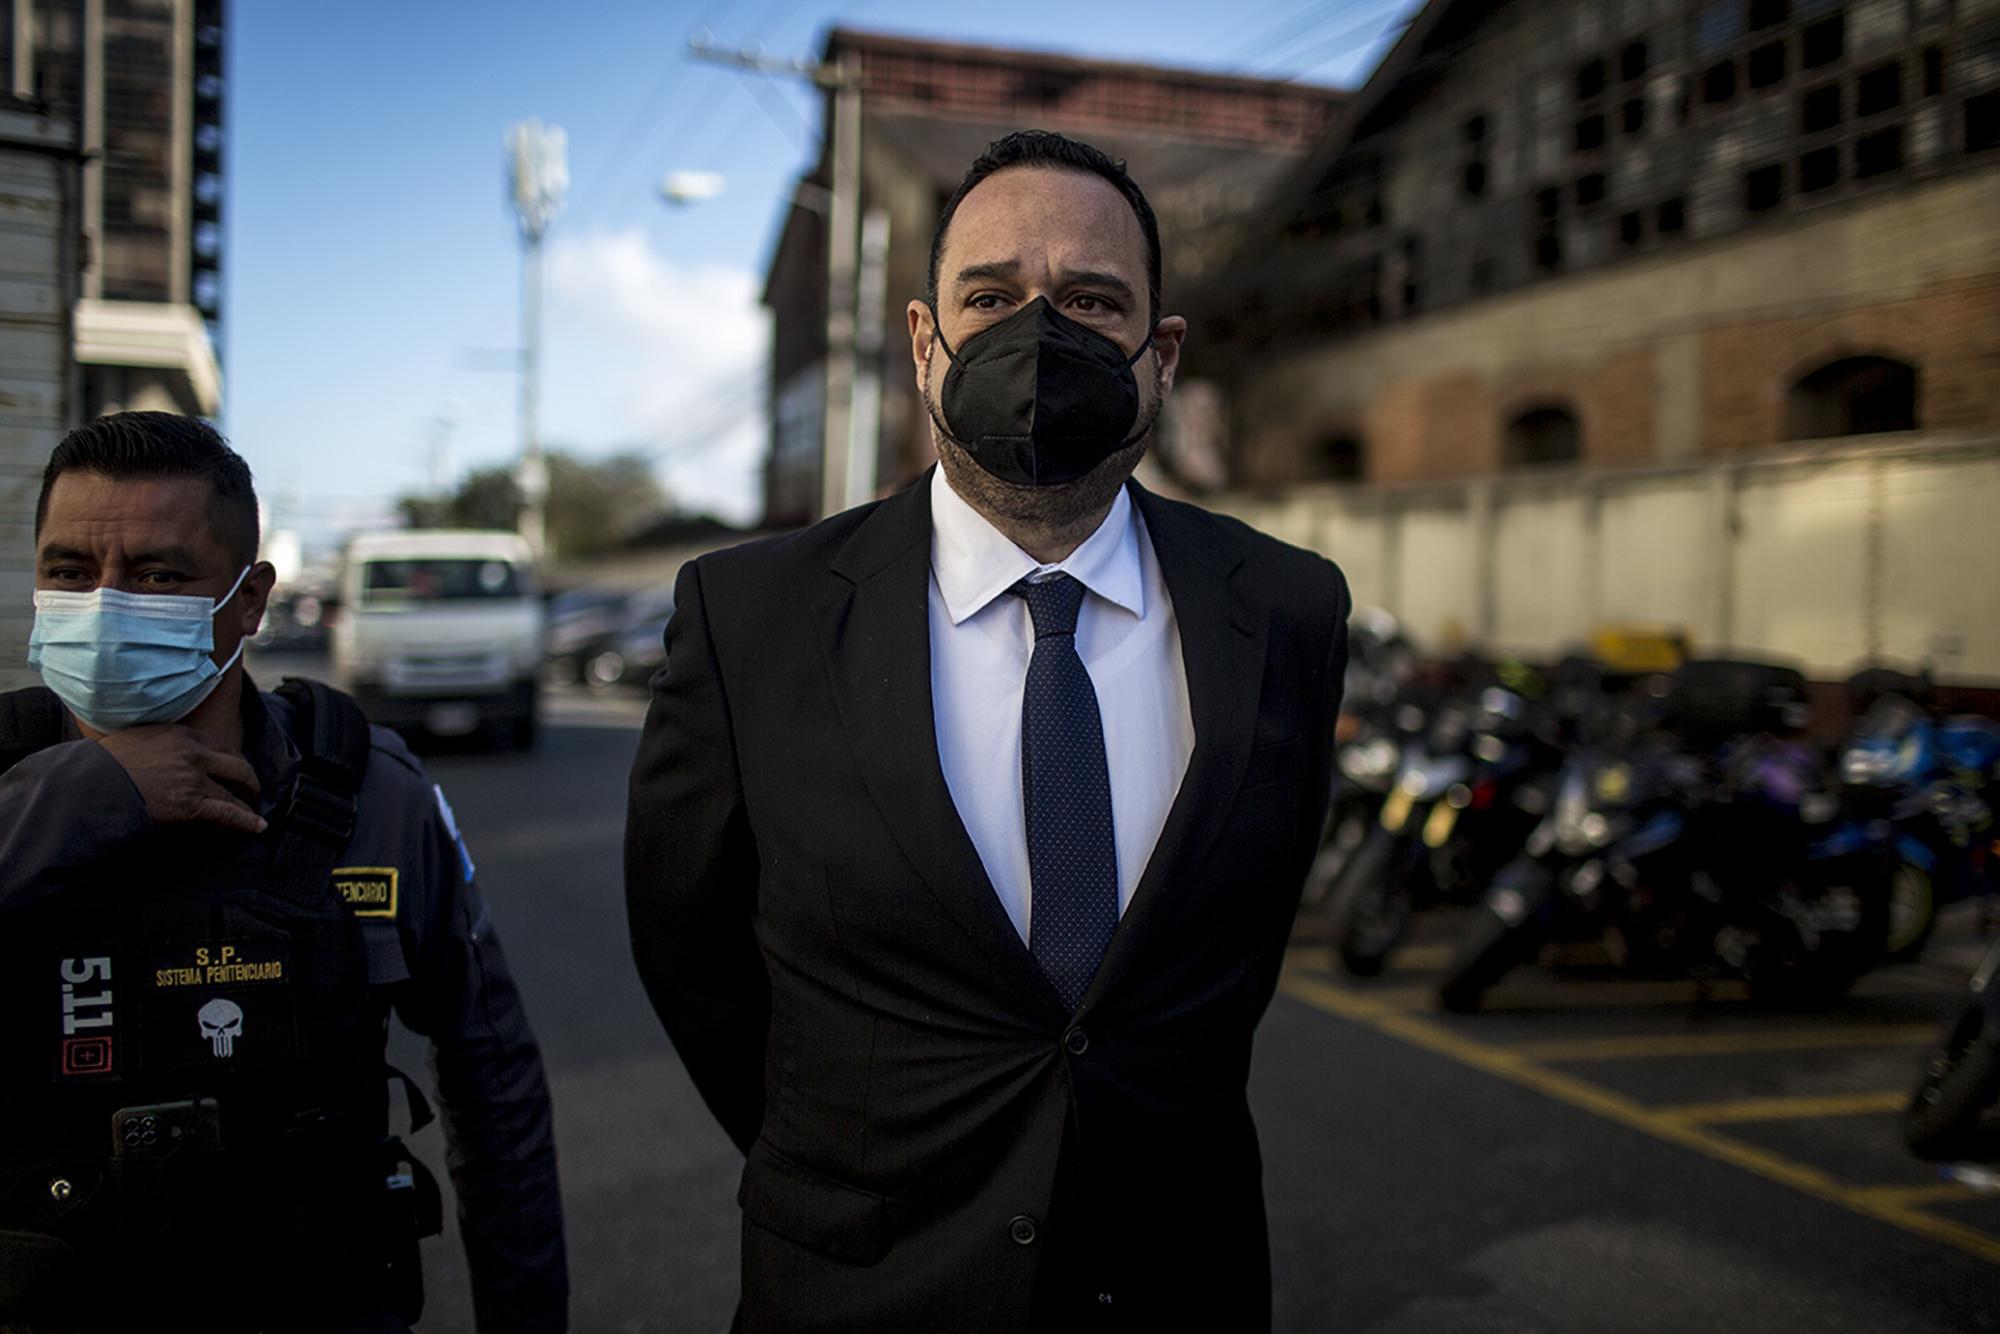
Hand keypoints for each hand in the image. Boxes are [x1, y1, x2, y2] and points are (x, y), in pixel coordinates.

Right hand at [96, 725, 266, 833]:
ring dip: (246, 802)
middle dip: (247, 779)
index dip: (229, 760)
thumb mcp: (134, 740)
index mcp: (178, 733)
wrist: (89, 786)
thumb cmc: (101, 767)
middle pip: (236, 764)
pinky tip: (257, 826)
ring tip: (253, 809)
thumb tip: (165, 756)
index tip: (232, 768)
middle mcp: (192, 752)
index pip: (218, 744)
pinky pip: (228, 813)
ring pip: (233, 791)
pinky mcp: (191, 804)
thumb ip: (158, 744)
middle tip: (251, 789)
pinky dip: (246, 821)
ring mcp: (194, 778)